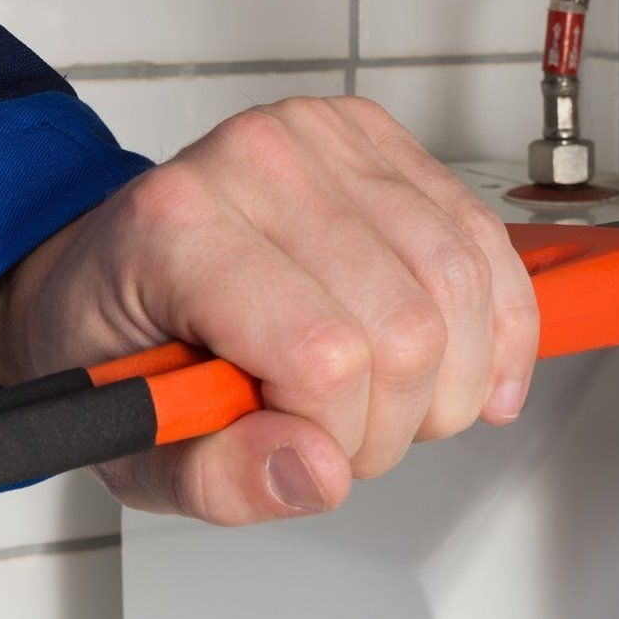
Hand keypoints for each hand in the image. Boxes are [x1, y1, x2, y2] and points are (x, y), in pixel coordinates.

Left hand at [0, 97, 539, 524]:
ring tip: (396, 401)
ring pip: (461, 284)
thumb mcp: (140, 449)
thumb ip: (224, 479)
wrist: (119, 266)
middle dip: (399, 419)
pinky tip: (478, 369)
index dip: (339, 433)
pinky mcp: (383, 141)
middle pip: (409, 326)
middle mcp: (257, 160)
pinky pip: (484, 241)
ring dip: (453, 378)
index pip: (324, 354)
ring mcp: (327, 139)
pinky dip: (499, 322)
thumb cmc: (125, 347)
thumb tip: (319, 472)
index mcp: (177, 228)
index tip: (305, 448)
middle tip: (350, 436)